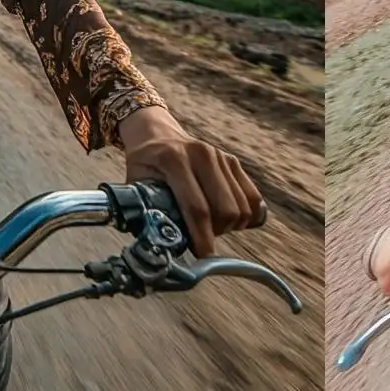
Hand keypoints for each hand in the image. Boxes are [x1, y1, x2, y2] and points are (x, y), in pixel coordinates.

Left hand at [116, 109, 265, 258]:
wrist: (158, 135)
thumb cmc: (145, 165)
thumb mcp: (136, 185)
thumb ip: (146, 212)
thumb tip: (160, 244)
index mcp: (174, 160)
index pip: (197, 208)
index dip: (202, 237)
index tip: (202, 255)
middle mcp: (202, 154)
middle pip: (225, 210)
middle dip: (217, 232)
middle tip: (203, 237)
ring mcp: (222, 157)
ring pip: (242, 207)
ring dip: (231, 226)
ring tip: (212, 226)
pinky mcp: (234, 162)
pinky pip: (253, 199)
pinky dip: (245, 216)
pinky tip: (228, 219)